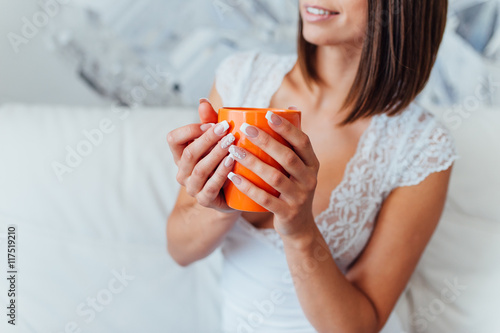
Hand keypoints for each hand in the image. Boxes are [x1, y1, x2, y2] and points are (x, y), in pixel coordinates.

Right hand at [167, 99, 239, 213]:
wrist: (233, 194)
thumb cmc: (222, 162)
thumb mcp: (216, 141)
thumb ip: (209, 123)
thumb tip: (202, 101)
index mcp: (181, 155)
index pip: (173, 139)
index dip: (190, 130)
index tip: (211, 124)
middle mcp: (182, 172)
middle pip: (189, 153)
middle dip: (208, 139)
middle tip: (227, 129)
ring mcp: (192, 187)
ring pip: (200, 169)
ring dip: (216, 154)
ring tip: (232, 143)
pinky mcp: (204, 200)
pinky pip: (211, 186)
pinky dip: (222, 173)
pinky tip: (232, 162)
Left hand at [226, 109, 319, 238]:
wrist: (299, 226)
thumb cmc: (292, 188)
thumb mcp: (298, 168)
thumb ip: (291, 143)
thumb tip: (286, 108)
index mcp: (312, 164)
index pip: (302, 141)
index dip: (287, 128)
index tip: (268, 114)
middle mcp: (309, 179)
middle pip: (287, 157)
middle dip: (266, 141)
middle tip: (245, 129)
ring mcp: (299, 197)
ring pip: (274, 178)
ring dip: (253, 162)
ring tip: (233, 150)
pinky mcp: (287, 213)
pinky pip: (265, 199)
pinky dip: (248, 187)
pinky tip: (233, 177)